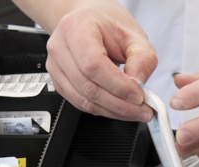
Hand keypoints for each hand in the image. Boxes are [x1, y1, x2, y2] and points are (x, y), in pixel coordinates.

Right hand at [45, 0, 156, 121]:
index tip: (139, 95)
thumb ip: (142, 59)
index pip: (93, 65)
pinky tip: (119, 109)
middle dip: (119, 104)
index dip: (118, 85)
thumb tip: (139, 86)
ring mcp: (55, 67)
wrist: (89, 22)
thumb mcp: (134, 36)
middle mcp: (60, 48)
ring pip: (84, 100)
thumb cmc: (108, 26)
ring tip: (135, 111)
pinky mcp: (59, 83)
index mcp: (76, 28)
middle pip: (88, 87)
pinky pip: (81, 104)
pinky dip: (103, 110)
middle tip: (143, 110)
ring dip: (113, 111)